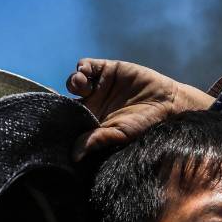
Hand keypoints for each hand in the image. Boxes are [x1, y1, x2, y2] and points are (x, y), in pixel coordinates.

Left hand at [66, 58, 213, 160]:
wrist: (168, 102)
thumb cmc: (145, 124)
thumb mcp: (120, 134)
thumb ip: (96, 140)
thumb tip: (73, 156)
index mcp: (92, 122)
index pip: (68, 119)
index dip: (59, 118)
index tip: (53, 119)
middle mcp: (92, 103)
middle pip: (67, 98)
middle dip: (63, 98)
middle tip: (66, 102)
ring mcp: (98, 86)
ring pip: (75, 82)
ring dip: (73, 82)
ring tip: (80, 85)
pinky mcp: (106, 69)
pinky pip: (86, 66)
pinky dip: (82, 68)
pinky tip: (84, 74)